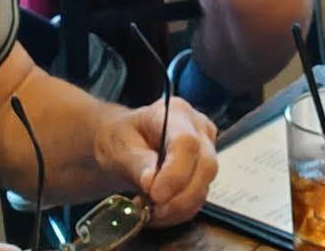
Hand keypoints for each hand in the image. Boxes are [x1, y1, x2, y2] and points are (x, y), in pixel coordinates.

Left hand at [93, 96, 217, 224]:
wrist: (123, 146)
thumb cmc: (120, 139)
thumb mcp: (118, 147)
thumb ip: (136, 163)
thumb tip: (152, 181)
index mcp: (176, 113)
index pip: (187, 142)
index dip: (175, 173)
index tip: (156, 195)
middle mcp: (198, 128)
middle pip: (204, 166)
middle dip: (179, 197)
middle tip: (152, 209)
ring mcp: (205, 151)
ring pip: (204, 187)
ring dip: (176, 208)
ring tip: (147, 207)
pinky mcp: (203, 173)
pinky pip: (198, 200)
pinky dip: (177, 213)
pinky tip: (156, 209)